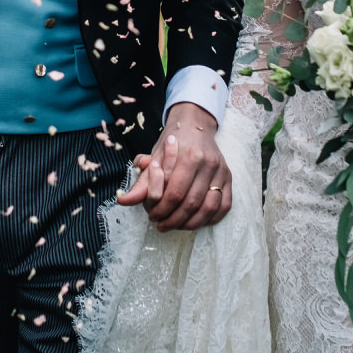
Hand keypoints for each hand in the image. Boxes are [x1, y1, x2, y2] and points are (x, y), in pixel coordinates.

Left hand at [116, 102, 230, 231]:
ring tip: (176, 226)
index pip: (175, 192)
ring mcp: (222, 171)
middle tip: (162, 225)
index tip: (152, 216)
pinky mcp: (229, 179)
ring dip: (191, 223)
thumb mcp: (155, 157)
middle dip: (174, 219)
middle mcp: (209, 163)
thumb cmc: (172, 142)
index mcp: (189, 155)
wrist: (194, 125)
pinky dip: (210, 219)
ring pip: (209, 208)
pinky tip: (195, 221)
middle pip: (192, 203)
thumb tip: (123, 201)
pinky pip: (224, 206)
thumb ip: (142, 181)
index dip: (162, 209)